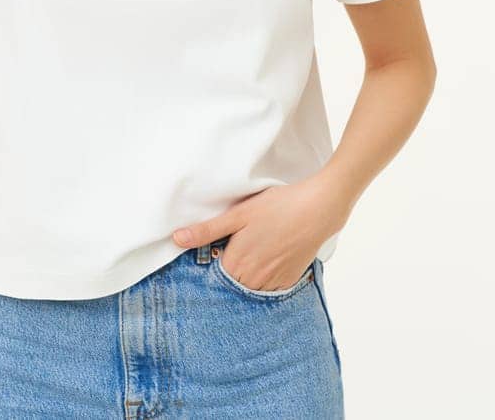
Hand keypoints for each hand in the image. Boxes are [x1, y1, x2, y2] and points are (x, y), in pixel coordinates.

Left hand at [171, 176, 348, 291]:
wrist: (318, 209)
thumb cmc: (277, 207)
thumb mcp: (238, 214)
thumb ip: (207, 230)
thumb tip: (176, 239)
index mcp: (236, 264)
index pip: (213, 277)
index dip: (213, 263)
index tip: (218, 251)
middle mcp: (254, 280)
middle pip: (232, 284)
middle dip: (230, 270)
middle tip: (238, 247)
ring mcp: (274, 282)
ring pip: (251, 287)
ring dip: (248, 276)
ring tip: (255, 251)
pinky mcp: (291, 280)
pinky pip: (271, 288)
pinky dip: (267, 277)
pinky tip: (270, 257)